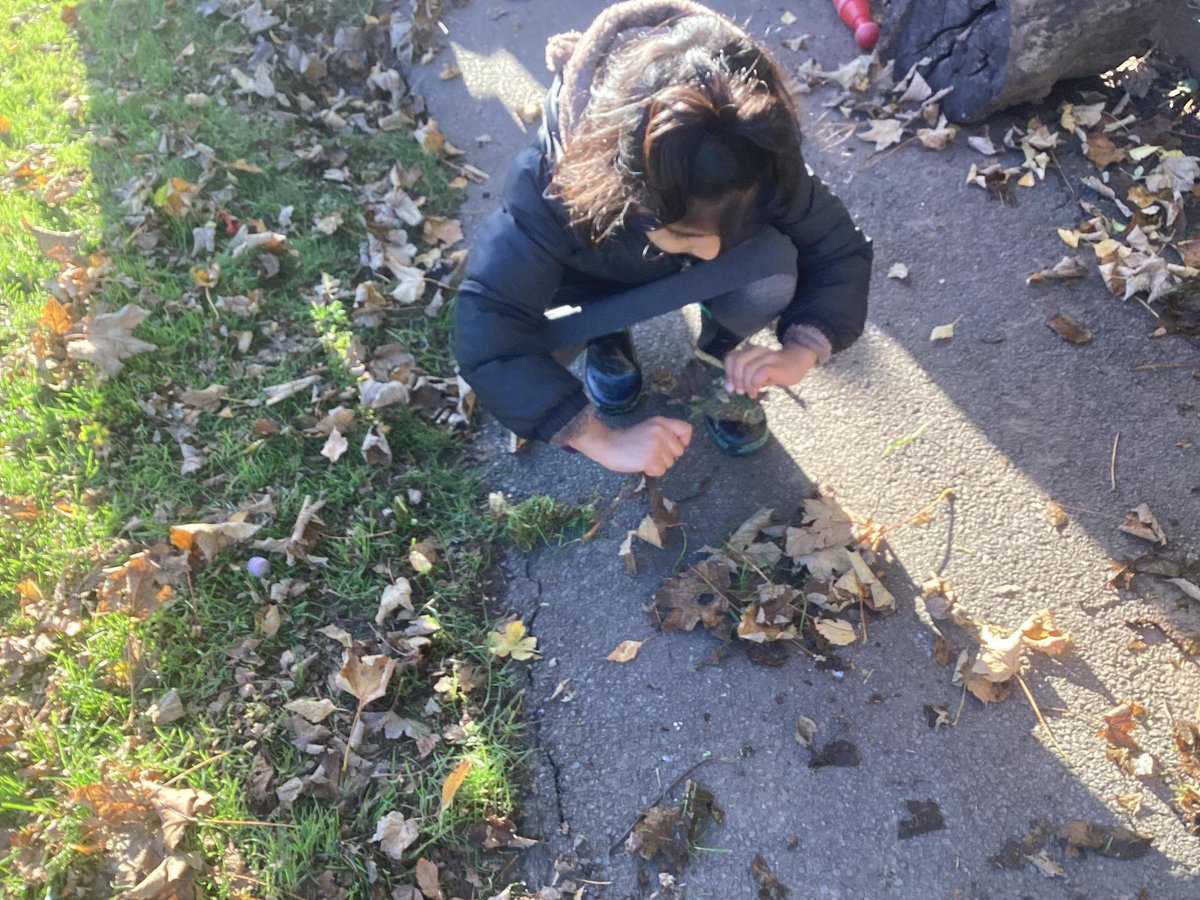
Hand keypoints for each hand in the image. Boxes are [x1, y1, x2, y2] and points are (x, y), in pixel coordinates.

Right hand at [569, 415, 692, 475]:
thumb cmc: (628, 439)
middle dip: (667, 456)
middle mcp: (661, 431)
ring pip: (670, 463)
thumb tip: (679, 447)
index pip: (687, 430)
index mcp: (662, 422)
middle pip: (679, 451)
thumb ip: (665, 433)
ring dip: (658, 464)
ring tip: (643, 457)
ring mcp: (656, 445)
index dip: (683, 441)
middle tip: (650, 452)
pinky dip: (651, 471)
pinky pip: (660, 471)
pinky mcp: (650, 459)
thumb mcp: (649, 428)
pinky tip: (640, 464)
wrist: (608, 444)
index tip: (671, 446)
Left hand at [723, 344, 817, 398]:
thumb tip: (731, 387)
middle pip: (737, 362)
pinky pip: (760, 373)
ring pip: (748, 368)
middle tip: (739, 391)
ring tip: (750, 393)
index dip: (728, 373)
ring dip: (745, 384)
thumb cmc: (775, 369)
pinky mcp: (775, 365)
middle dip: (735, 379)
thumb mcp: (757, 371)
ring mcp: (766, 356)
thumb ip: (744, 376)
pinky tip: (756, 392)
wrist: (798, 362)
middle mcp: (756, 351)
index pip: (731, 358)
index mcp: (749, 351)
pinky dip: (754, 384)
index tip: (730, 387)